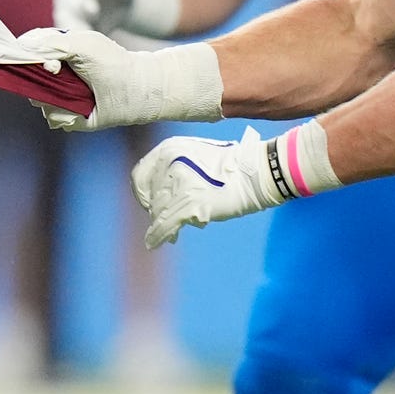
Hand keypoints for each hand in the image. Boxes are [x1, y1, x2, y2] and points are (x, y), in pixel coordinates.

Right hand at [18, 27, 223, 131]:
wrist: (141, 90)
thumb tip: (24, 52)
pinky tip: (81, 110)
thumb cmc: (112, 62)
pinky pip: (52, 119)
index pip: (25, 54)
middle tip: (59, 75)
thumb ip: (50, 44)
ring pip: (37, 101)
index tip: (51, 65)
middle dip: (39, 81)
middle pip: (26, 79)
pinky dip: (63, 116)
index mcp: (56, 54)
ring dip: (53, 100)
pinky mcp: (70, 117)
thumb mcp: (81, 45)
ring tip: (76, 96)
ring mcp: (61, 97)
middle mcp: (55, 77)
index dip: (29, 59)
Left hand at [132, 129, 289, 248]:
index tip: (149, 202)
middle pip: (150, 196)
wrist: (255, 171)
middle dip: (155, 209)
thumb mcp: (194, 154)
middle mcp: (169, 164)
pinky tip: (153, 244)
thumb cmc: (230, 165)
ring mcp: (178, 184)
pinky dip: (157, 236)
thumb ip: (174, 168)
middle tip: (164, 217)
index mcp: (168, 149)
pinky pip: (164, 225)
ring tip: (171, 232)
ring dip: (161, 223)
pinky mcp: (189, 203)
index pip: (139, 175)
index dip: (142, 192)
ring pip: (158, 212)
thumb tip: (162, 189)